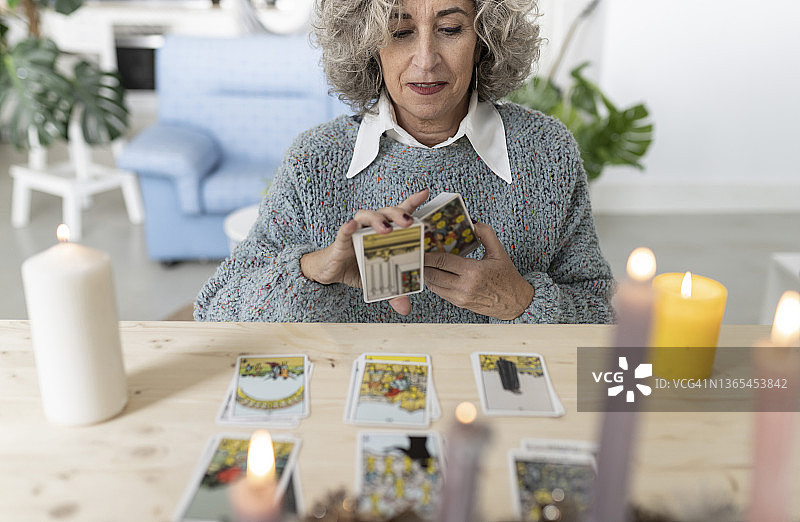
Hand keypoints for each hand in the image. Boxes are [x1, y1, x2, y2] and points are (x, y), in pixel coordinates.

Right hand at [300, 189, 429, 314]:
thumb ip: (394, 292)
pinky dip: (348, 227)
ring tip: (386, 228)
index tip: (425, 193)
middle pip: (386, 212)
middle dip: (399, 214)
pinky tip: (352, 225)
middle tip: (410, 221)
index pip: (399, 215)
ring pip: (366, 216)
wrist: (329, 272)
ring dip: (377, 219)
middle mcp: (371, 228)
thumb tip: (405, 308)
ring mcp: (356, 232)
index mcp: (383, 234)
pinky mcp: (341, 241)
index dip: (412, 202)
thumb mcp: (378, 280)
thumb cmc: (356, 268)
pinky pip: (344, 231)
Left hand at [424, 222, 533, 319]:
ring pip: (433, 285)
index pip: (442, 261)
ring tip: (422, 262)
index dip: (428, 254)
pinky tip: (433, 273)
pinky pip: (439, 292)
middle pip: (432, 274)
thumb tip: (472, 222)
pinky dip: (433, 282)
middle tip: (416, 253)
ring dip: (426, 273)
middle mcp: (464, 287)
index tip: (421, 246)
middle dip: (422, 263)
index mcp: (473, 272)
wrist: (516, 303)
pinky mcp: (459, 304)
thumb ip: (486, 234)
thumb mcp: (499, 252)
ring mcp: (460, 297)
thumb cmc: (507, 277)